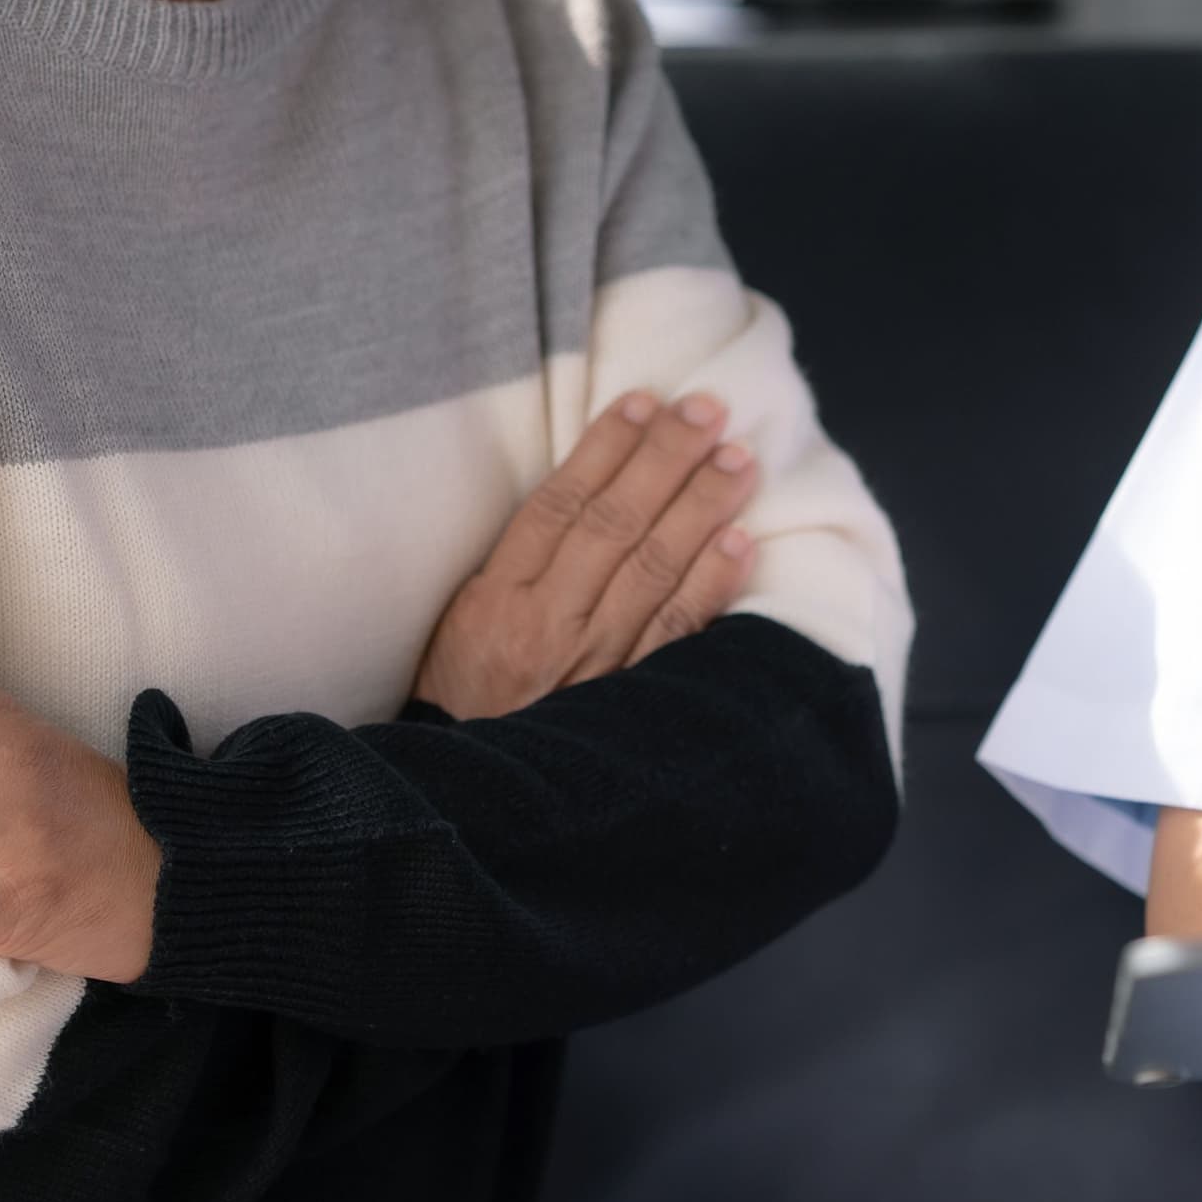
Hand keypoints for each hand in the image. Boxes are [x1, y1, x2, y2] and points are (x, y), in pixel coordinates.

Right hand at [412, 387, 760, 719]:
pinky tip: (740, 541)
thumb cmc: (463, 702)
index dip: (604, 448)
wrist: (469, 802)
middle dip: (664, 458)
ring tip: (737, 459)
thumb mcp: (460, 623)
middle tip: (707, 408)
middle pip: (614, 524)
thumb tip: (584, 491)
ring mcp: (594, 665)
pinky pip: (678, 635)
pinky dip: (711, 585)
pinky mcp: (630, 702)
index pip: (558, 504)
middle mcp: (548, 626)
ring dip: (700, 507)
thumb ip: (516, 564)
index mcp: (497, 599)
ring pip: (655, 569)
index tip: (644, 400)